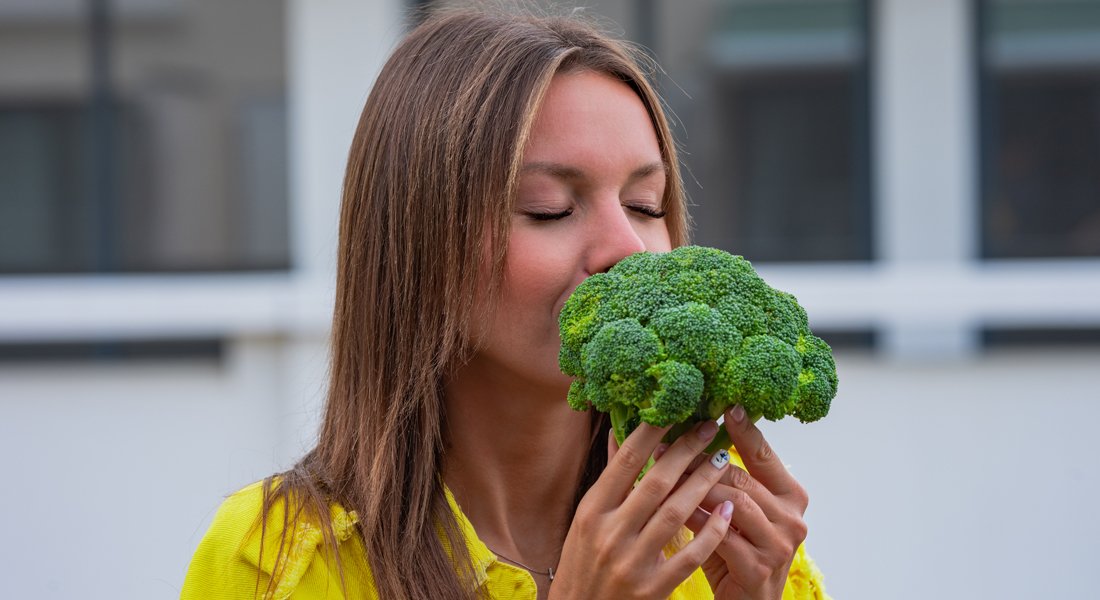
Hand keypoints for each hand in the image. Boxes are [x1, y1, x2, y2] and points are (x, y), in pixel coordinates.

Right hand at [548, 421, 736, 599]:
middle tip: (709, 429)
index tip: (675, 410)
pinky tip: (726, 512)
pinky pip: (689, 556)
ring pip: (676, 514)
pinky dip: (710, 533)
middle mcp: (609, 533)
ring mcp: (631, 562)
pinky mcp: (651, 589)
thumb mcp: (586, 518)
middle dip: (686, 452)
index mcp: (592, 510)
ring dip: (703, 484)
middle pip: (656, 483)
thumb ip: (609, 477)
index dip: (652, 433)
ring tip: (722, 461)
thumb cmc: (583, 562)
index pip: (625, 462)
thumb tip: (617, 430)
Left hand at [684, 406, 809, 599]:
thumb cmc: (734, 553)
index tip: (725, 406)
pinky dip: (697, 522)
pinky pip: (723, 536)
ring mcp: (780, 545)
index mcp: (791, 495)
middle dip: (700, 460)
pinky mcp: (759, 569)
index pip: (764, 455)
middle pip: (741, 477)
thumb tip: (683, 437)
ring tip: (664, 476)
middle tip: (666, 447)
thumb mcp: (731, 511)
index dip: (745, 430)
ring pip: (733, 502)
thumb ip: (719, 478)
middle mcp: (793, 517)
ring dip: (695, 488)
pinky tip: (675, 512)